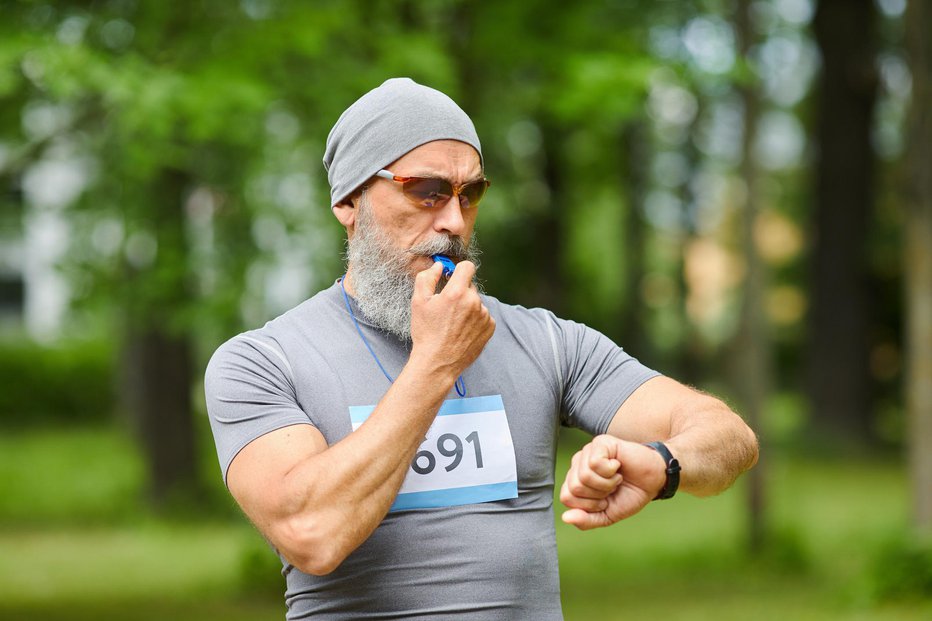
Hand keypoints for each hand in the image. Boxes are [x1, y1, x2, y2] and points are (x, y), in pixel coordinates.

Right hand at [409, 261, 494, 380]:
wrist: (437, 362)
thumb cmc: (426, 333)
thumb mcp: (418, 302)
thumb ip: (427, 278)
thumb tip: (438, 266)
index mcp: (457, 292)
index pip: (468, 267)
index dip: (459, 270)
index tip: (453, 277)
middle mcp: (474, 302)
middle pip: (470, 286)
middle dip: (460, 292)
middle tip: (447, 308)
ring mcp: (484, 315)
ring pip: (476, 302)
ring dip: (467, 307)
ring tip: (453, 324)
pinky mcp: (490, 328)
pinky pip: (483, 316)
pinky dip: (475, 320)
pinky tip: (462, 331)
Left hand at [559, 435, 666, 529]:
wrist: (654, 481)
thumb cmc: (630, 495)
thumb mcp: (607, 515)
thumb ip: (586, 520)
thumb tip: (566, 518)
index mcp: (575, 480)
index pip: (566, 497)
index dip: (589, 505)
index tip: (605, 500)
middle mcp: (578, 464)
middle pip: (574, 487)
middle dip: (598, 494)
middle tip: (612, 487)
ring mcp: (588, 451)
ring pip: (584, 476)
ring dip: (607, 483)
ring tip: (617, 478)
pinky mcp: (600, 442)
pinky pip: (594, 463)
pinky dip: (610, 471)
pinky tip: (618, 466)